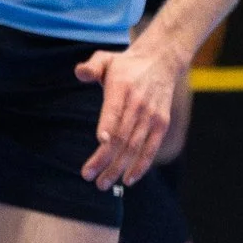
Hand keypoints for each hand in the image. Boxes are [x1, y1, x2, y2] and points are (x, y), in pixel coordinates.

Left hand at [74, 39, 187, 190]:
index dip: (108, 126)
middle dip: (105, 158)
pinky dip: (141, 165)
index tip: (99, 142)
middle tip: (89, 177)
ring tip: (102, 184)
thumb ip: (92, 66)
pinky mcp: (161, 123)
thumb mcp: (106, 58)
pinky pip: (151, 148)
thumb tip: (80, 72)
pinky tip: (128, 180)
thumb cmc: (125, 65)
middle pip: (122, 135)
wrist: (161, 60)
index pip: (114, 110)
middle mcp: (138, 104)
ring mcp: (151, 115)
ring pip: (134, 146)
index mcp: (122, 88)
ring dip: (119, 167)